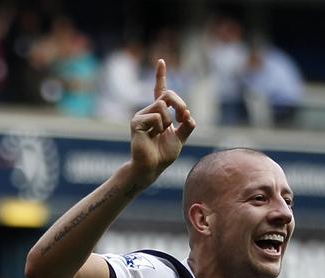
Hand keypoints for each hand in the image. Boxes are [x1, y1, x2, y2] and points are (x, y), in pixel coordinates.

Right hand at [130, 59, 195, 178]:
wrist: (151, 168)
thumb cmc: (163, 155)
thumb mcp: (180, 139)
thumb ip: (186, 126)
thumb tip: (188, 114)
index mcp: (159, 113)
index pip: (160, 91)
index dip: (160, 76)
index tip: (161, 61)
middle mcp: (149, 111)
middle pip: (167, 95)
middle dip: (180, 104)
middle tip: (182, 118)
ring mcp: (142, 116)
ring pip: (162, 106)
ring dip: (168, 121)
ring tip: (161, 133)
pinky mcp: (136, 122)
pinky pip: (156, 117)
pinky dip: (159, 127)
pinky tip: (152, 136)